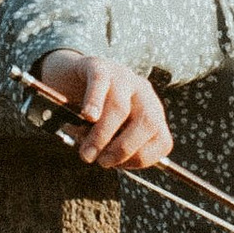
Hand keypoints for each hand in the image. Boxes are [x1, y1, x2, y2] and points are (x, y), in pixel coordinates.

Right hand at [34, 50, 172, 169]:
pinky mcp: (98, 66)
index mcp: (151, 110)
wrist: (71, 76)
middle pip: (147, 122)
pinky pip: (99, 83)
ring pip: (120, 107)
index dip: (143, 158)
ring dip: (102, 136)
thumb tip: (106, 160)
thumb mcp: (111, 131)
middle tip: (102, 162)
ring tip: (86, 152)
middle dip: (124, 149)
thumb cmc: (93, 111)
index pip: (162, 139)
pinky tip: (86, 117)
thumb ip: (115, 146)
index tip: (119, 166)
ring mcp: (121, 76)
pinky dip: (94, 103)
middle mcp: (142, 92)